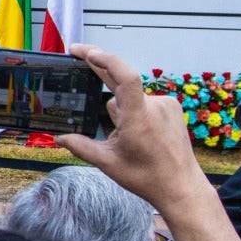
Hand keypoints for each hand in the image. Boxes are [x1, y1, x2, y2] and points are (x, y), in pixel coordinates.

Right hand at [57, 44, 208, 212]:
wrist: (181, 187)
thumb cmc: (148, 177)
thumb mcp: (109, 164)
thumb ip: (81, 147)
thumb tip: (60, 138)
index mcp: (138, 119)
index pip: (125, 78)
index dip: (106, 60)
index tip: (88, 53)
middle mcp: (154, 106)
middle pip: (121, 80)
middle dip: (100, 68)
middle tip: (78, 53)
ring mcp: (165, 105)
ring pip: (130, 97)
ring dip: (121, 106)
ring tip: (125, 137)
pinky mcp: (172, 107)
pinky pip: (144, 101)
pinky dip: (135, 109)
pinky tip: (138, 132)